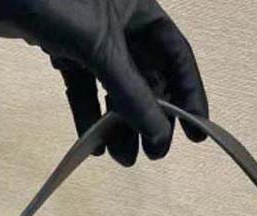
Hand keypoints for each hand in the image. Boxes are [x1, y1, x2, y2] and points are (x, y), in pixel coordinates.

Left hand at [0, 0, 207, 166]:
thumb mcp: (100, 49)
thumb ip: (132, 93)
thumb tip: (161, 135)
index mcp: (139, 8)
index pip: (176, 57)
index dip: (189, 95)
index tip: (195, 135)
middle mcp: (120, 19)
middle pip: (147, 76)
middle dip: (150, 117)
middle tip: (152, 155)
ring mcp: (89, 34)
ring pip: (114, 86)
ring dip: (120, 124)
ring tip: (121, 160)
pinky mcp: (61, 46)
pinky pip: (83, 87)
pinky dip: (88, 116)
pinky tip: (93, 145)